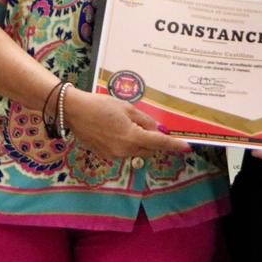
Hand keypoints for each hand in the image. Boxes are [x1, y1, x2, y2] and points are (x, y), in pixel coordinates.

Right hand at [62, 88, 191, 159]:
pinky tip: (117, 130)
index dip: (174, 146)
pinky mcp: (105, 156)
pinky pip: (124, 152)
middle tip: (150, 126)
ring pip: (136, 152)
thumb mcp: (127, 108)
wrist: (74, 112)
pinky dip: (127, 144)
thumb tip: (159, 130)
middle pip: (149, 150)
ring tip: (129, 125)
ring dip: (140, 143)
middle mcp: (124, 150)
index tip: (187, 148)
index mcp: (132, 137)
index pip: (159, 143)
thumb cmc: (101, 105)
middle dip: (154, 141)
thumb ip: (145, 120)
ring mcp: (114, 155)